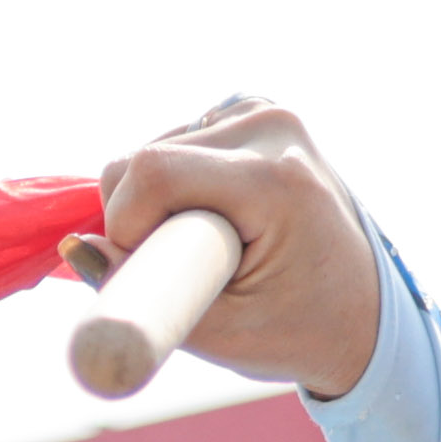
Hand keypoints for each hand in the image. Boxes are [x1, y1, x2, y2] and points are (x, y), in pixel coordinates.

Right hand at [73, 101, 381, 403]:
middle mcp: (274, 125)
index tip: (147, 273)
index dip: (125, 228)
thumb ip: (141, 295)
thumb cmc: (298, 329)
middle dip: (135, 219)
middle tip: (183, 269)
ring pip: (154, 148)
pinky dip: (175, 185)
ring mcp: (266, 110)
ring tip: (211, 247)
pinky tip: (213, 217)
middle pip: (143, 156)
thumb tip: (75, 248)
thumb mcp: (219, 331)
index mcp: (276, 178)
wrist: (365, 310)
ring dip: (157, 204)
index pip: (152, 172)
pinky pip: (176, 142)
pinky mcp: (254, 110)